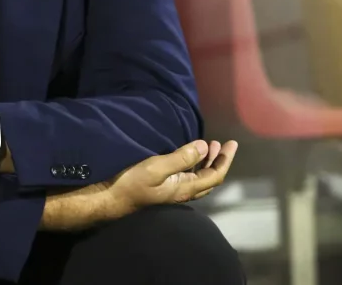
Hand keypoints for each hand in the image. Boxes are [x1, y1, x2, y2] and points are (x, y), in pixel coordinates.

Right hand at [104, 139, 237, 217]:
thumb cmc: (132, 183)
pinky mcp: (165, 188)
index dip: (225, 159)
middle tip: (223, 143)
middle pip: (210, 178)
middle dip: (219, 161)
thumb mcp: (157, 168)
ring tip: (209, 146)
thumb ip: (182, 158)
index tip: (231, 143)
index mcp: (185, 189)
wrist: (110, 199)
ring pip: (199, 179)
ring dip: (207, 162)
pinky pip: (188, 177)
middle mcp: (183, 192)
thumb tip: (204, 146)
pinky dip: (195, 165)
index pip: (215, 175)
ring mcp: (174, 191)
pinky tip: (189, 157)